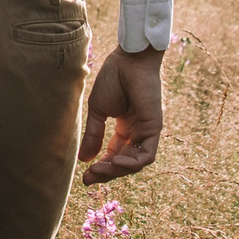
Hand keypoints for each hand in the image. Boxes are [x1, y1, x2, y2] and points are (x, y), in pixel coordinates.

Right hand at [77, 45, 164, 182]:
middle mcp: (138, 131)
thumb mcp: (98, 111)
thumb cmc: (114, 78)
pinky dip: (132, 163)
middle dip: (107, 173)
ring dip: (117, 170)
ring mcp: (147, 131)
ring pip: (135, 163)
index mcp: (125, 126)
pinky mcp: (154, 128)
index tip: (85, 177)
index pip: (115, 155)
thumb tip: (84, 159)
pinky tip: (115, 162)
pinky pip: (146, 155)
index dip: (101, 167)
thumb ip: (94, 135)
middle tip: (89, 178)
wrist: (128, 60)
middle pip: (124, 162)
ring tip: (99, 170)